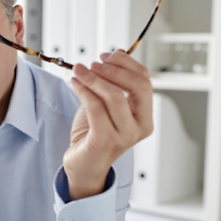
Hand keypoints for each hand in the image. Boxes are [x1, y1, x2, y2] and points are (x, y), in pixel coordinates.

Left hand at [64, 50, 153, 199]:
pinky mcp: (106, 141)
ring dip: (94, 78)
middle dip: (113, 69)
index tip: (107, 55)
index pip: (145, 81)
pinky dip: (84, 90)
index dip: (127, 64)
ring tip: (79, 70)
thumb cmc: (93, 134)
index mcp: (145, 117)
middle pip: (137, 86)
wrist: (82, 165)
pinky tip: (75, 83)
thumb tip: (115, 54)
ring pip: (114, 95)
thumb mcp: (106, 105)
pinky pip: (96, 107)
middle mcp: (140, 127)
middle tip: (93, 63)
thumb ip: (113, 85)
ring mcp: (125, 136)